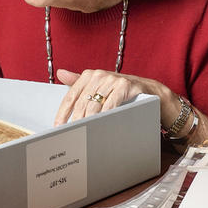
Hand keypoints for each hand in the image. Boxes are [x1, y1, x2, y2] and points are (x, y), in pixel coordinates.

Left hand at [53, 69, 173, 125]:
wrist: (149, 90)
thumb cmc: (120, 90)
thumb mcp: (99, 85)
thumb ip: (79, 82)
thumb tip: (60, 73)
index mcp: (90, 75)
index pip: (71, 96)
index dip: (63, 112)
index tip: (58, 126)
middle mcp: (100, 75)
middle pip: (82, 102)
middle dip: (75, 120)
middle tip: (70, 134)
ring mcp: (113, 80)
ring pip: (95, 105)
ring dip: (88, 121)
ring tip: (83, 132)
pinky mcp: (125, 86)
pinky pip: (111, 104)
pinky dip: (104, 116)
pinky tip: (100, 125)